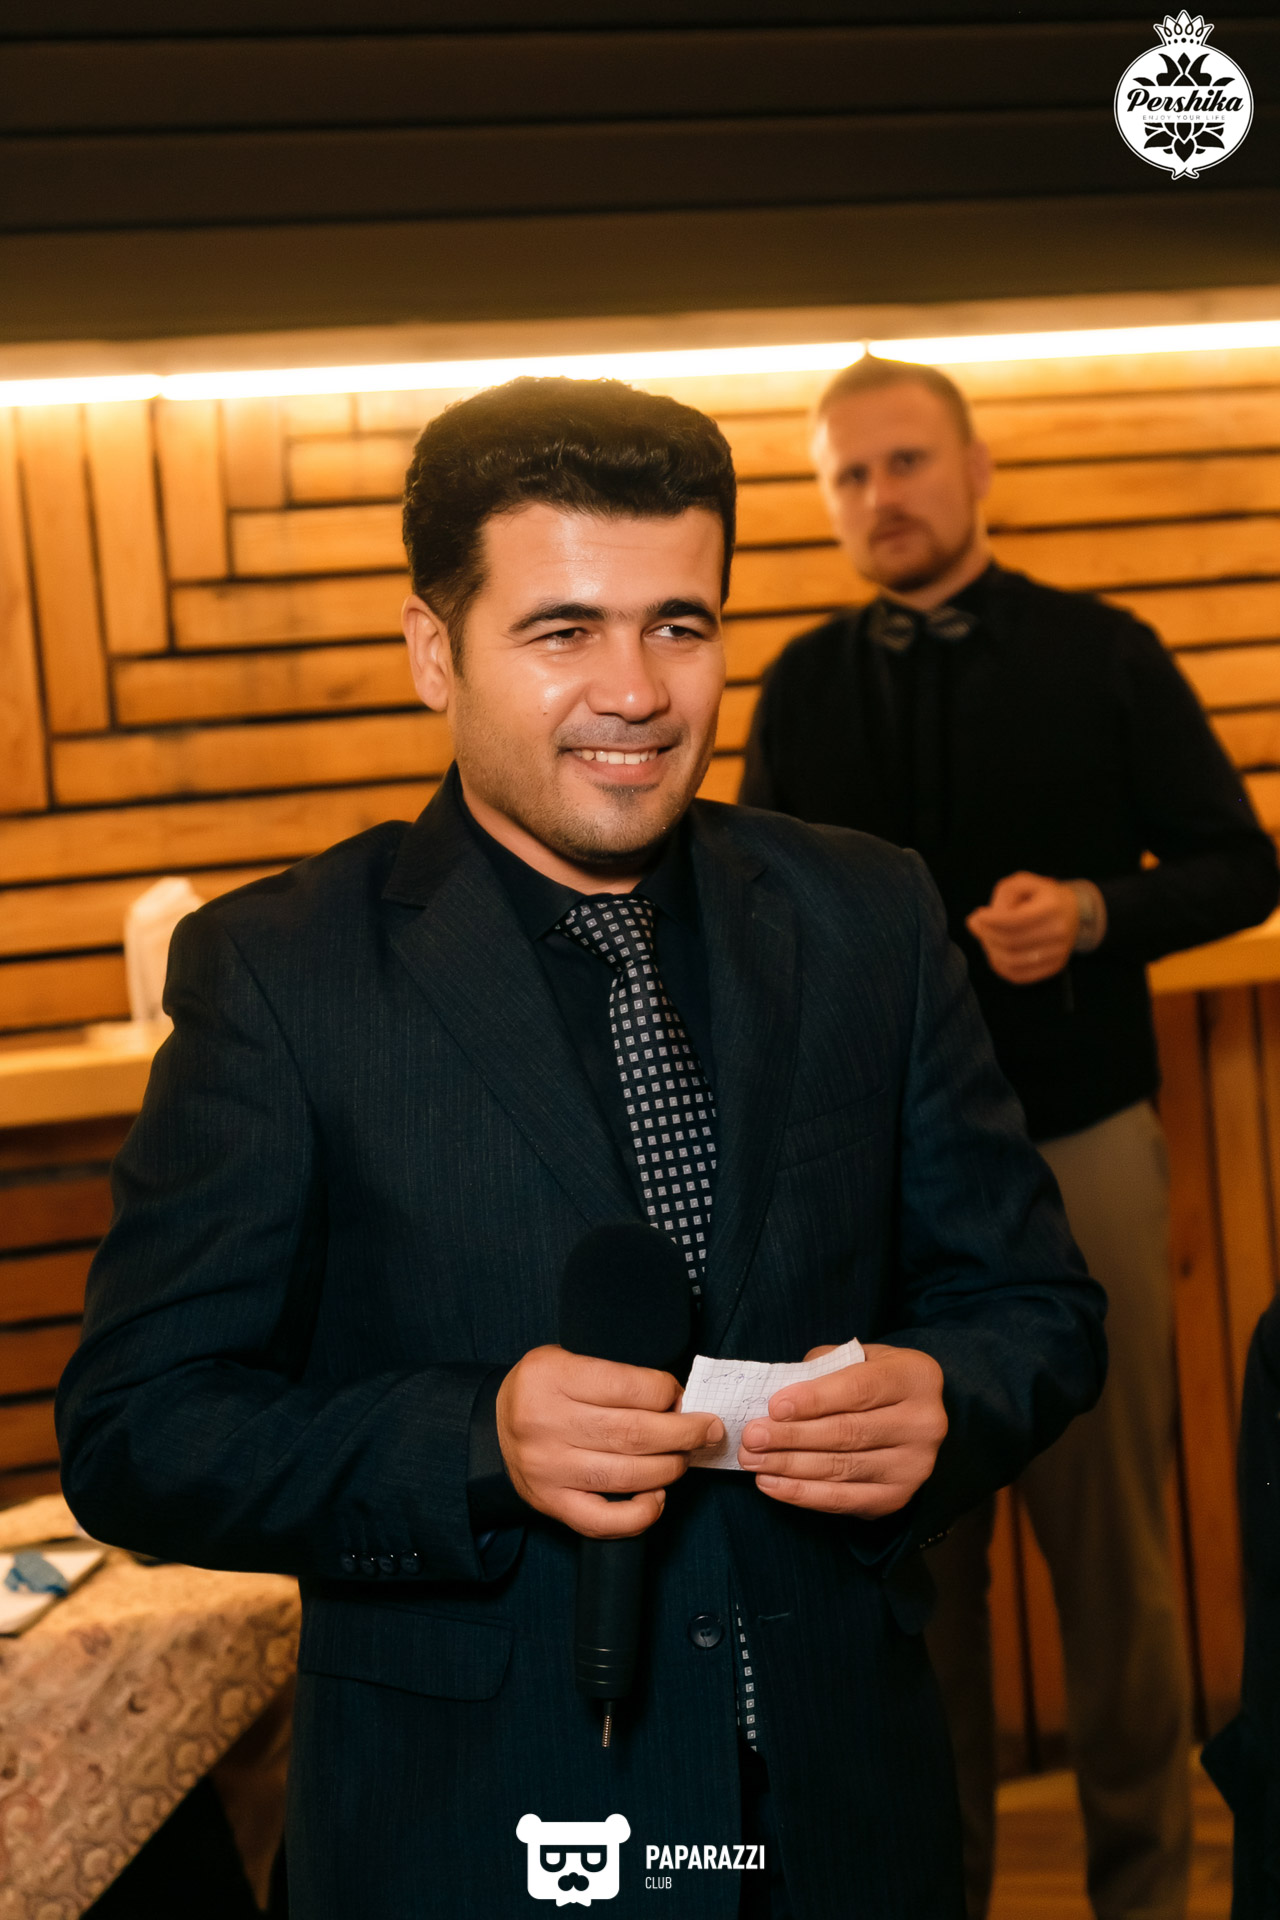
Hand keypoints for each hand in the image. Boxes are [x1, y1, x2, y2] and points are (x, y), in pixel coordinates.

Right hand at [496, 1345, 723, 1540]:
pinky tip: (656, 1497)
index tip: (681, 1397)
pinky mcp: (550, 1502)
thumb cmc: (546, 1389)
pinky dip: (639, 1514)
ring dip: (669, 1468)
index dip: (667, 1393)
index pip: (629, 1386)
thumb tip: (678, 1400)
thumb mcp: (569, 1358)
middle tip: (707, 1430)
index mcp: (552, 1376)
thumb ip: (616, 1375)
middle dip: (684, 1433)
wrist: (497, 1424)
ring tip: (684, 1458)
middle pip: (634, 1433)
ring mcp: (547, 1468)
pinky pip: (603, 1519)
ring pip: (626, 1475)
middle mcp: (545, 1422)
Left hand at [738, 1343, 946, 1516]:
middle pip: (847, 1433)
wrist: (912, 1415)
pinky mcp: (897, 1497)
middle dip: (792, 1437)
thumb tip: (778, 1396)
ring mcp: (915, 1466)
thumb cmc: (874, 1379)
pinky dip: (802, 1493)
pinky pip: (843, 1499)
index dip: (815, 1399)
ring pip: (841, 1468)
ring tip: (752, 1460)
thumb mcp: (859, 1358)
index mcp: (916, 1378)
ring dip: (788, 1466)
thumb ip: (823, 1368)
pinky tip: (771, 1484)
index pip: (860, 1389)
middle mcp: (925, 1424)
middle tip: (752, 1437)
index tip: (775, 1407)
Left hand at [966, 871, 1078, 983]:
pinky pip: (1019, 975)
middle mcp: (1058, 932)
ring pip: (1012, 961)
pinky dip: (1000, 966)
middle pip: (1010, 942)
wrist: (1075, 911)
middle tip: (978, 925)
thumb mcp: (1023, 883)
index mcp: (1051, 907)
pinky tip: (996, 952)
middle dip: (987, 934)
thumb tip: (975, 921)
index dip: (990, 920)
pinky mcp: (1054, 967)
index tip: (978, 915)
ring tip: (986, 937)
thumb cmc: (1042, 895)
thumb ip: (1001, 896)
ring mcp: (1058, 953)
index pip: (1014, 921)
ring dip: (991, 950)